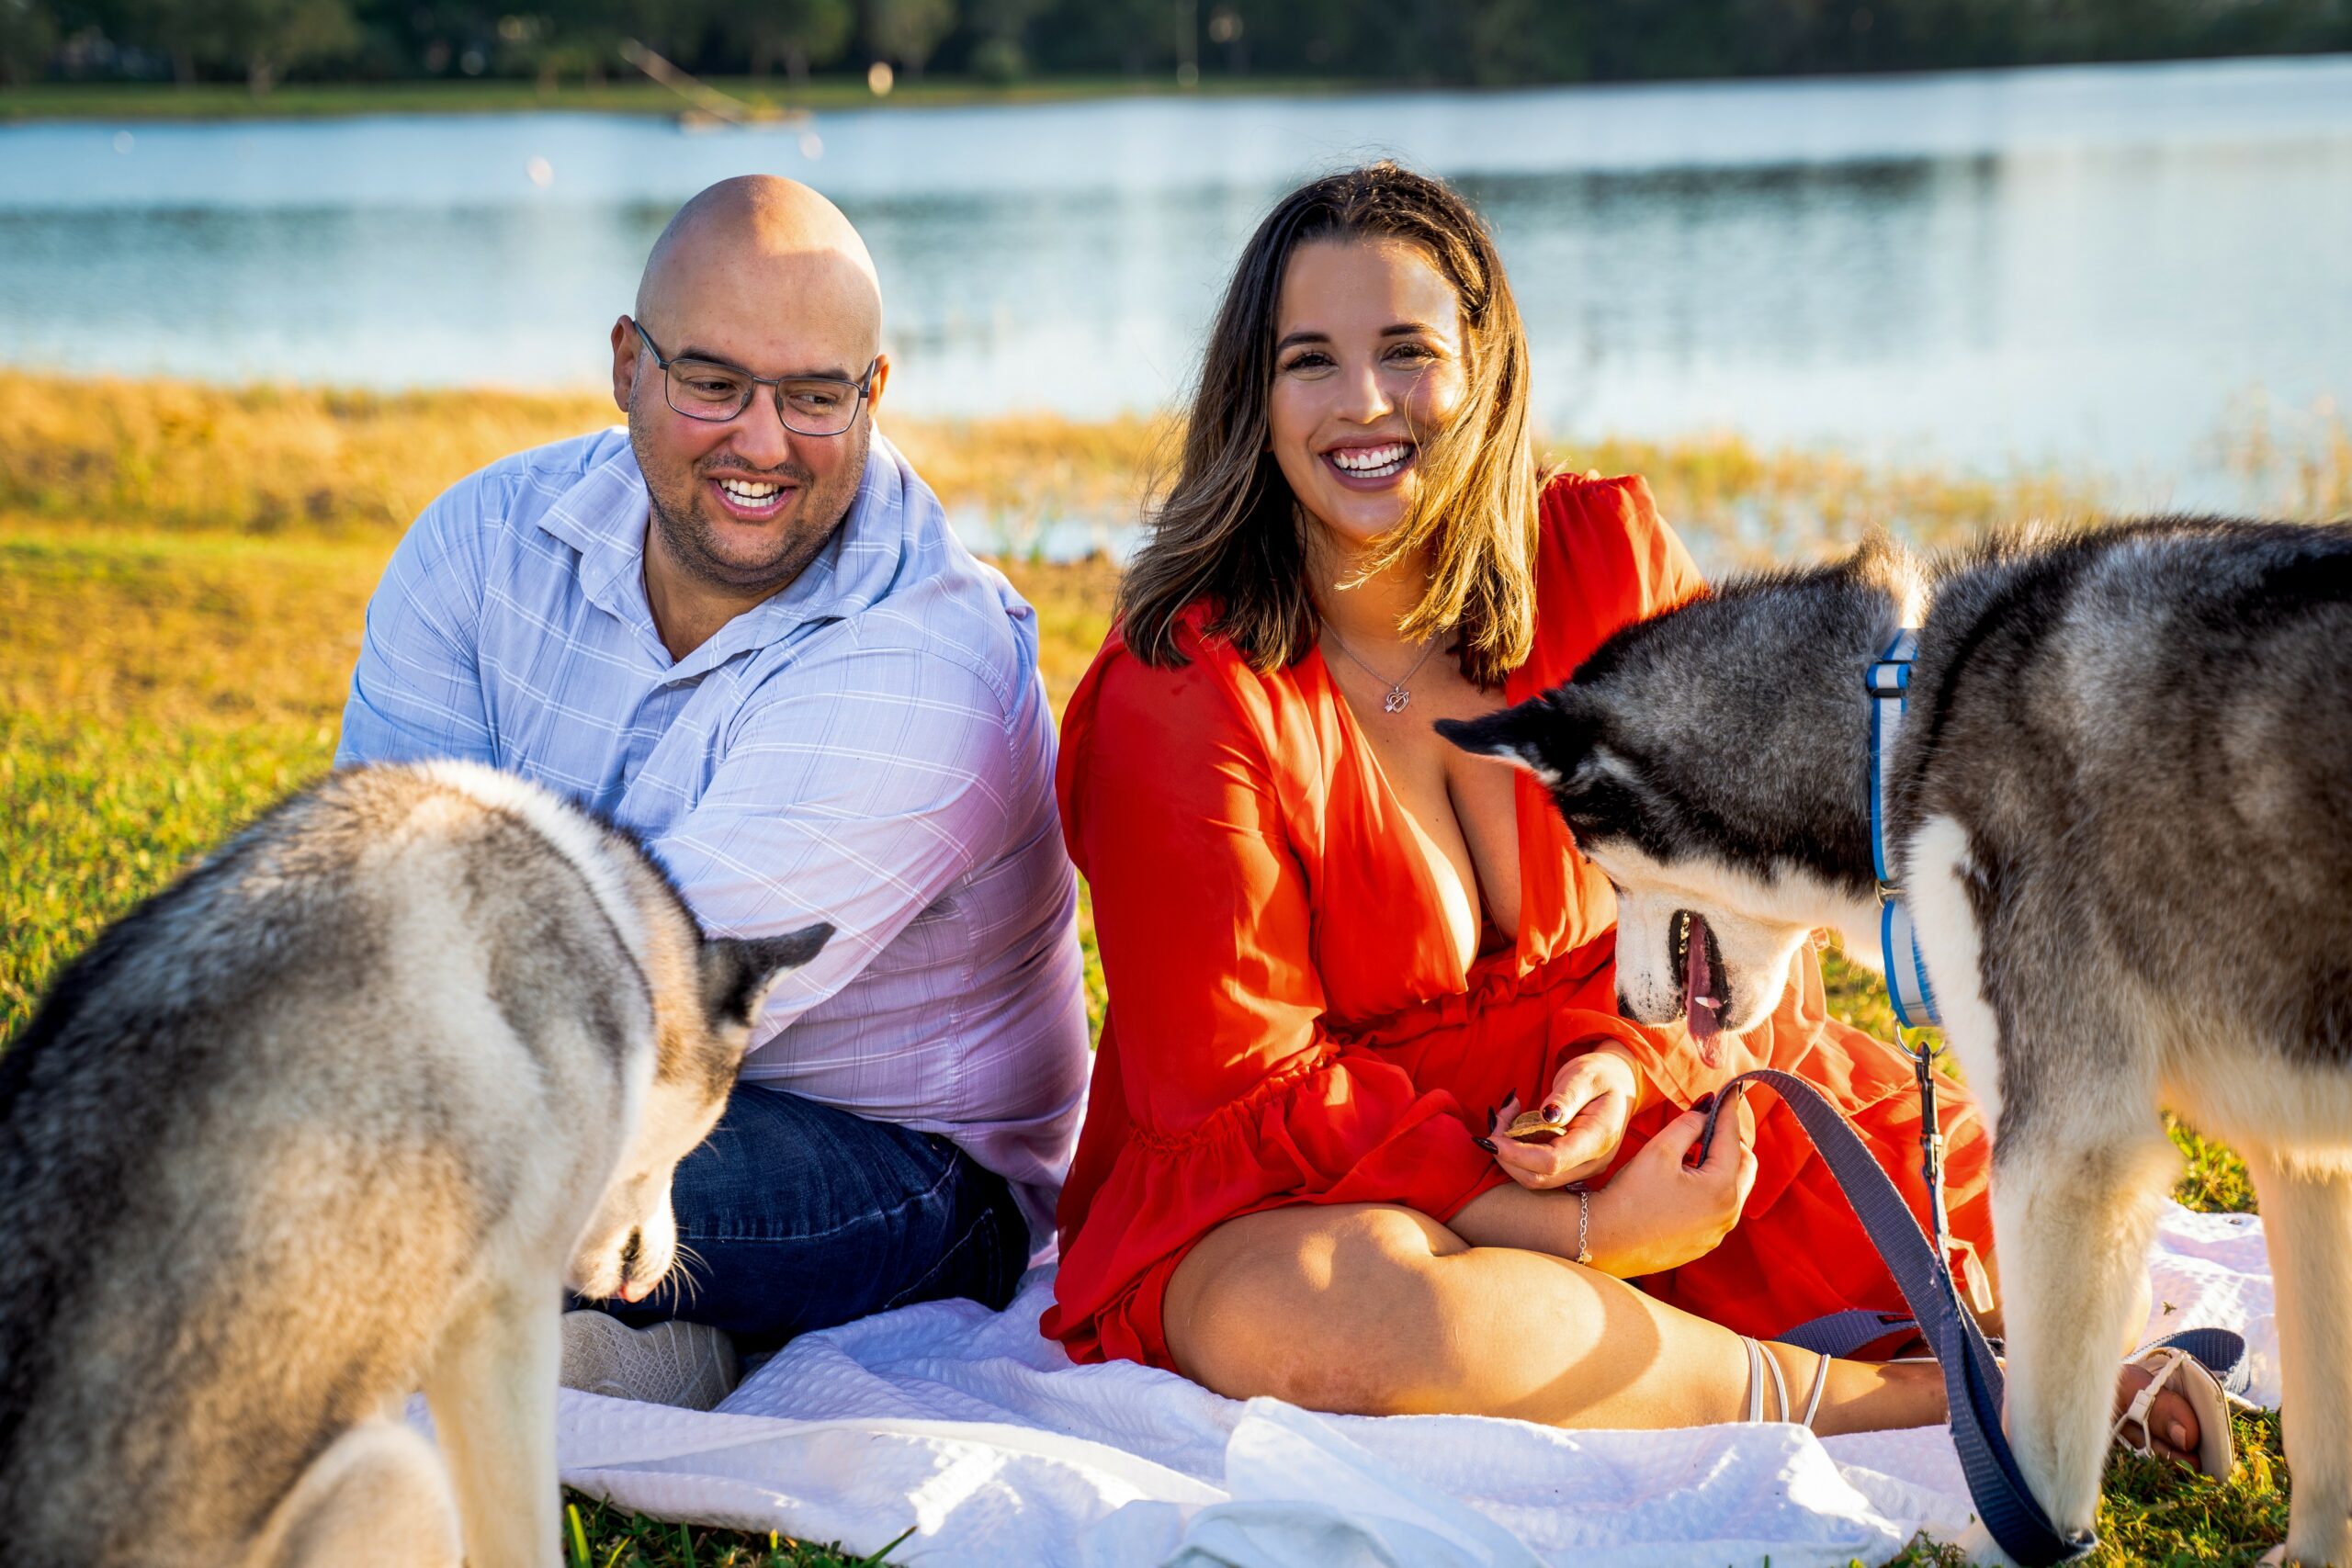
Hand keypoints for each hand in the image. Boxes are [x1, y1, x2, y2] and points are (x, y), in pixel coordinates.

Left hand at [1486, 1047, 1639, 1190]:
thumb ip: (1567, 1096)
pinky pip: (1537, 1169)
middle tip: (1496, 1121)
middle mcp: (1592, 1162)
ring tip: (1505, 1117)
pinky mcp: (1570, 1167)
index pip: (1554, 1161)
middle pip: (1540, 1177)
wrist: (1618, 1085)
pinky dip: (1517, 1152)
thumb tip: (1546, 1117)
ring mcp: (1582, 1168)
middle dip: (1507, 1156)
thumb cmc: (1600, 1075)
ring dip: (1509, 1155)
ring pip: (1535, 1178)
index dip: (1518, 1154)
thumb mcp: (1585, 1075)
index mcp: (1599, 1138)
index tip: (1492, 1138)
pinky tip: (1514, 1125)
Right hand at [1582, 1091, 1757, 1277]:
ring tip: (1692, 1152)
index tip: (1728, 1092)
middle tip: (1708, 1124)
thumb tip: (1708, 1108)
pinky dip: (1711, 1189)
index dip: (1728, 1110)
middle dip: (1731, 1141)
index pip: (1733, 1138)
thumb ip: (1689, 1125)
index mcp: (1722, 1188)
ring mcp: (1718, 1231)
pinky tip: (1684, 1182)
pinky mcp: (1704, 1242)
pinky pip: (1719, 1208)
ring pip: (1734, 1188)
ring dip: (1721, 1165)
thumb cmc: (1630, 1195)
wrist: (1603, 1242)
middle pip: (1745, 1164)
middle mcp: (1729, 1213)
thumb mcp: (1660, 1151)